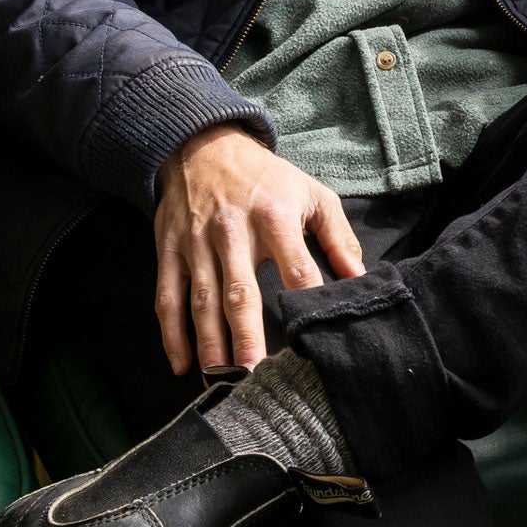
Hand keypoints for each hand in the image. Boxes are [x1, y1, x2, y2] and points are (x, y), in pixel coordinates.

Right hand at [153, 126, 362, 375]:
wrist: (204, 146)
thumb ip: (339, 237)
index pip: (296, 268)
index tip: (310, 339)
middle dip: (247, 338)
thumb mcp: (312, 194)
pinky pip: (168, 297)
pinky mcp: (170, 250)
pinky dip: (171, 334)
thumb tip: (359, 278)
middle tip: (254, 378)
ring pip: (202, 301)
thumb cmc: (267, 179)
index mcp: (275, 218)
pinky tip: (181, 364)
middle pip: (241, 293)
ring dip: (210, 344)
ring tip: (222, 381)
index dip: (303, 302)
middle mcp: (234, 233)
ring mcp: (197, 243)